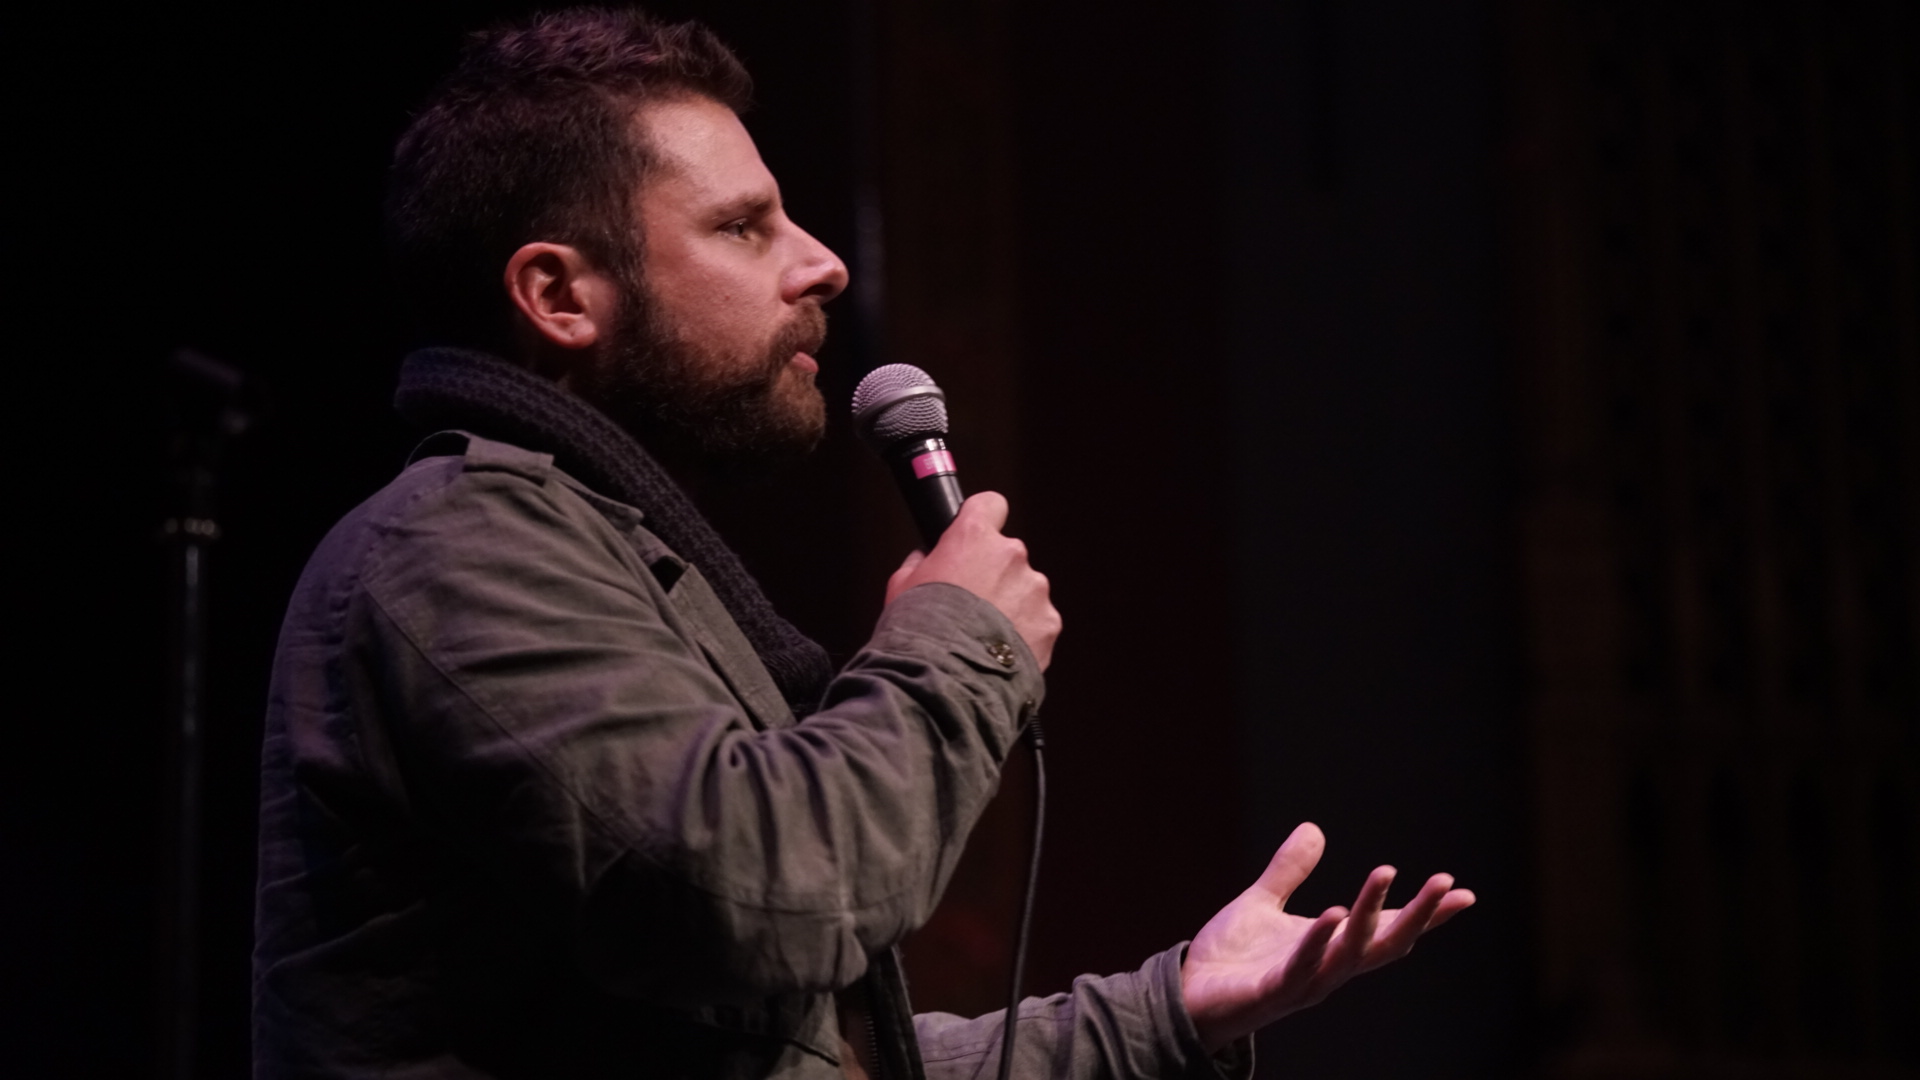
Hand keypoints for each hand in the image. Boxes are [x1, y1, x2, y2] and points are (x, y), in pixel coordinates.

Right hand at [885, 492, 1061, 669]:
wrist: (946, 679)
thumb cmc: (919, 632)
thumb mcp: (901, 587)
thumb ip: (920, 563)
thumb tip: (926, 559)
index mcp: (973, 537)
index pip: (990, 504)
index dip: (983, 519)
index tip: (978, 533)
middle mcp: (1011, 555)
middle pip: (1007, 554)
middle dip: (993, 575)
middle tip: (970, 605)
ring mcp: (1034, 589)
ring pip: (1025, 589)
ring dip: (1010, 606)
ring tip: (983, 636)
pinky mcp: (1048, 622)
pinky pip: (1038, 621)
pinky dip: (1024, 634)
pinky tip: (999, 651)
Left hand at [1180, 822, 1475, 1051]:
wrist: (1185, 996)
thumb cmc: (1229, 960)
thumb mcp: (1261, 903)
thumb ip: (1288, 871)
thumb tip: (1314, 829)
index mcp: (1331, 947)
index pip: (1388, 929)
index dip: (1425, 913)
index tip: (1461, 892)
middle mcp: (1327, 969)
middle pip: (1385, 944)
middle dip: (1418, 916)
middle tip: (1445, 883)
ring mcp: (1304, 984)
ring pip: (1351, 953)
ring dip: (1370, 914)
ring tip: (1385, 873)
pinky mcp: (1272, 993)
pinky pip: (1303, 967)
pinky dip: (1320, 940)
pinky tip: (1334, 911)